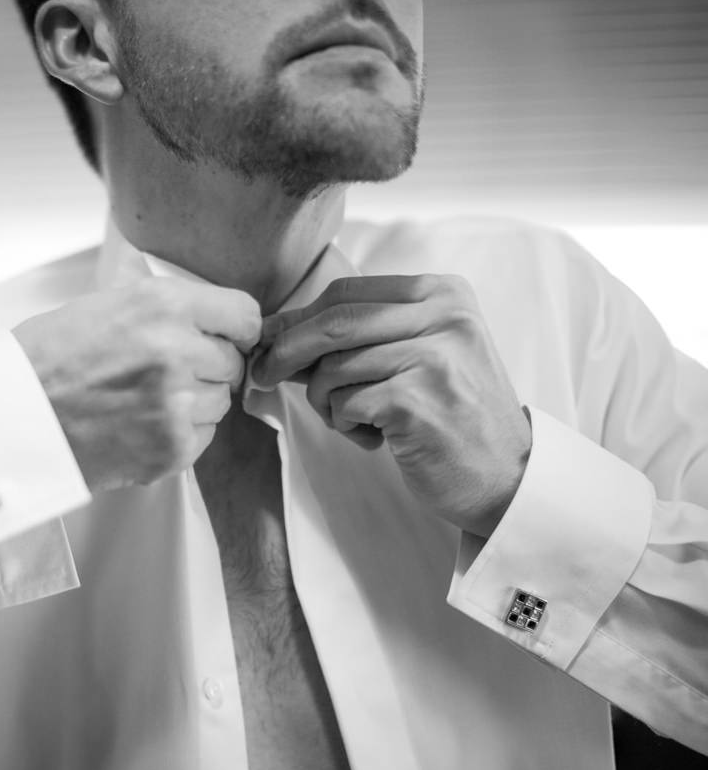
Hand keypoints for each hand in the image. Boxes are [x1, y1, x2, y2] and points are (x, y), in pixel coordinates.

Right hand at [13, 278, 260, 492]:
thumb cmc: (46, 358)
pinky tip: (139, 423)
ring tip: (144, 398)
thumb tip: (212, 316)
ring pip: (220, 402)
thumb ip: (163, 307)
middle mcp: (177, 352)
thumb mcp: (105, 304)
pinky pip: (203, 437)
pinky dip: (179, 433)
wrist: (8, 416)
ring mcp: (176, 405)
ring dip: (194, 401)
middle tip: (163, 371)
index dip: (235, 327)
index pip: (243, 314)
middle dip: (207, 366)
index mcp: (162, 305)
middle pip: (232, 362)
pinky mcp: (170, 449)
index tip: (226, 336)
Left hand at [252, 274, 530, 536]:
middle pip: (333, 322)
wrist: (507, 477)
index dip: (297, 319)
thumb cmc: (449, 415)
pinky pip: (345, 405)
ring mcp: (434, 357)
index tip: (267, 341)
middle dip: (286, 352)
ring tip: (356, 420)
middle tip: (262, 376)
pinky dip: (346, 426)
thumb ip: (357, 337)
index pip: (346, 293)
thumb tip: (274, 332)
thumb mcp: (414, 356)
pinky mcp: (418, 400)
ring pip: (333, 368)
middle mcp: (444, 316)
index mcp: (441, 293)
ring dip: (326, 402)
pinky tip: (376, 439)